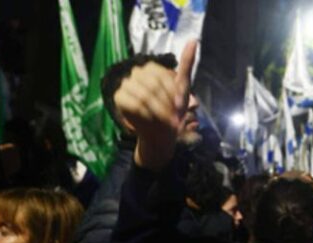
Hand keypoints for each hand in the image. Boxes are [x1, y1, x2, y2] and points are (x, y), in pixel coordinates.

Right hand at [112, 40, 197, 169]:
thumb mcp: (183, 87)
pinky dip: (146, 115)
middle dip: (166, 104)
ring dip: (159, 111)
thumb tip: (193, 40)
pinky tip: (151, 120)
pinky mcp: (119, 97)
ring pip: (145, 95)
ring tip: (165, 120)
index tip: (179, 106)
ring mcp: (126, 84)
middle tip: (172, 117)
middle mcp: (137, 72)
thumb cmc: (173, 110)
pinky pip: (135, 104)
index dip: (173, 94)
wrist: (161, 133)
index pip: (163, 76)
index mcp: (152, 68)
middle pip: (153, 86)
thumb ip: (187, 63)